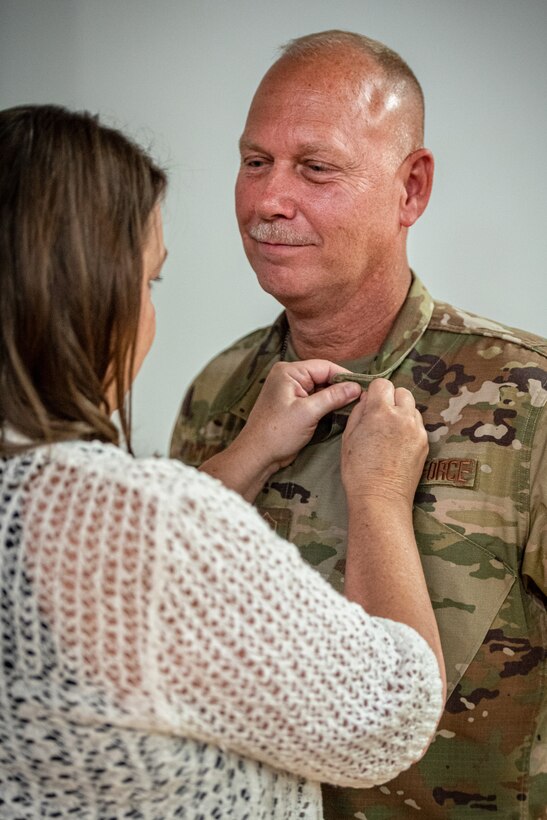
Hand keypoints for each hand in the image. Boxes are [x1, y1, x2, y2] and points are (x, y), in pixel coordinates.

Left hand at [240, 360, 361, 471]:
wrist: (258, 455)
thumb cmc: (277, 433)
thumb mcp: (308, 413)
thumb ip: (333, 397)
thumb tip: (356, 387)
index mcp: (289, 372)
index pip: (324, 367)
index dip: (345, 376)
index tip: (363, 387)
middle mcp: (289, 376)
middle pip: (323, 376)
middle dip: (341, 387)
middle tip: (362, 397)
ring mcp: (290, 390)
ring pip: (321, 388)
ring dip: (335, 397)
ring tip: (354, 404)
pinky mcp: (293, 404)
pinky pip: (315, 398)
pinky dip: (327, 404)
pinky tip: (340, 410)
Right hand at [341, 378, 427, 505]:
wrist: (380, 497)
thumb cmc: (358, 470)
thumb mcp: (348, 437)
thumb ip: (358, 412)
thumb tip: (366, 399)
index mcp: (380, 411)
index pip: (382, 383)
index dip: (375, 392)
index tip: (370, 403)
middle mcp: (402, 416)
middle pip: (402, 391)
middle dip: (391, 399)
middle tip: (381, 416)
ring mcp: (417, 429)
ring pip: (412, 408)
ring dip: (402, 412)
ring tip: (390, 431)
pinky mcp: (425, 442)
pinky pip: (418, 425)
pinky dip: (409, 427)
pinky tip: (398, 443)